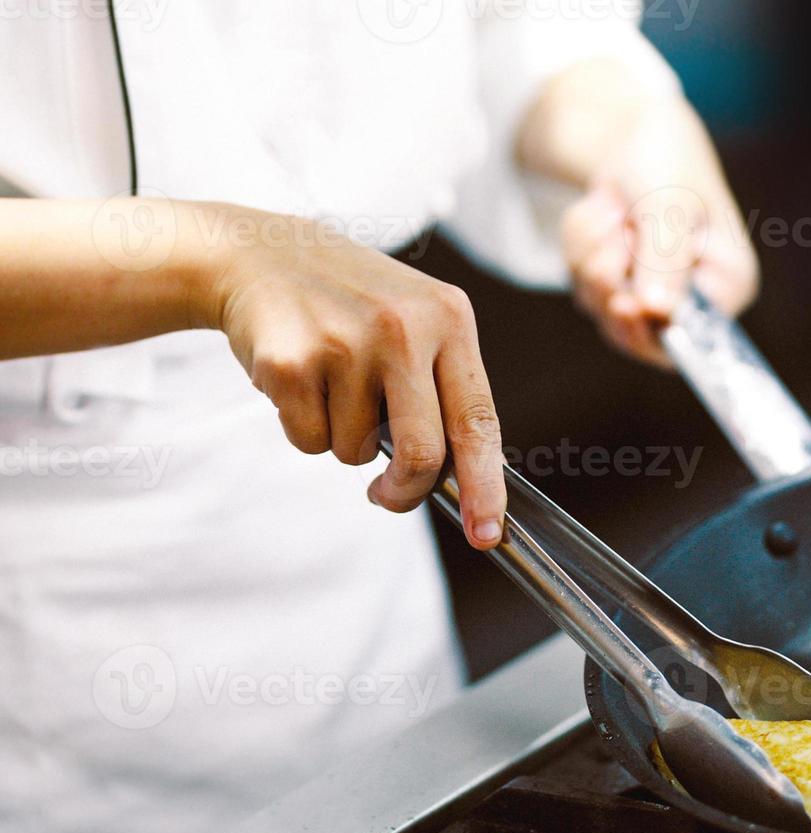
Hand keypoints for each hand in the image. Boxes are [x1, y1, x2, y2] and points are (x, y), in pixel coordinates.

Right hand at [205, 205, 505, 548]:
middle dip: (406, 492)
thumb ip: (444, 389)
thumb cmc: (352, 305)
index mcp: (449, 318)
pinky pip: (309, 441)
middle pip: (422, 454)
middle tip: (386, 495)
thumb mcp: (415, 322)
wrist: (257, 254)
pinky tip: (299, 379)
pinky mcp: (289, 362)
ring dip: (342, 439)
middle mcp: (403, 328)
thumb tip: (467, 481)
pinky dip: (303, 428)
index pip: (478, 420)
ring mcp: (344, 343)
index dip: (485, 485)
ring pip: (357, 452)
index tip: (486, 534)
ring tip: (330, 384)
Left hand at [559, 98, 758, 365]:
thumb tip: (657, 310)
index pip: (692, 341)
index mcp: (727, 286)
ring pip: (599, 303)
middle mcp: (692, 302)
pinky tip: (603, 213)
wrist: (637, 136)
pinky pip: (579, 283)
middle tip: (618, 226)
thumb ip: (666, 259)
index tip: (622, 302)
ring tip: (615, 209)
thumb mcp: (670, 204)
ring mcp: (649, 296)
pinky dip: (580, 244)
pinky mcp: (614, 285)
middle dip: (612, 274)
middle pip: (634, 330)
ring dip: (593, 249)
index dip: (650, 331)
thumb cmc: (669, 163)